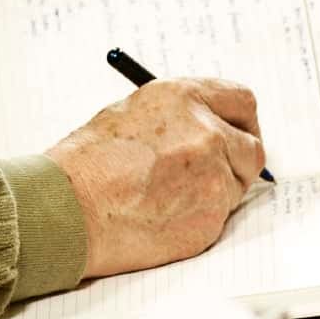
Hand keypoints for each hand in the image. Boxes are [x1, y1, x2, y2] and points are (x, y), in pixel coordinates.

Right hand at [45, 78, 266, 276]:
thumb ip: (177, 116)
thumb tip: (205, 124)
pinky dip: (198, 220)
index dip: (243, 122)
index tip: (239, 134)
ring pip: (235, 189)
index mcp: (185, 98)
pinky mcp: (211, 217)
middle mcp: (207, 132)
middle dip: (236, 164)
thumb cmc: (87, 165)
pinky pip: (218, 219)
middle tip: (214, 176)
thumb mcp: (130, 114)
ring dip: (213, 194)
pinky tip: (162, 218)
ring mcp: (213, 176)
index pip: (242, 102)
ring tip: (167, 199)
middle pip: (251, 149)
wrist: (68, 210)